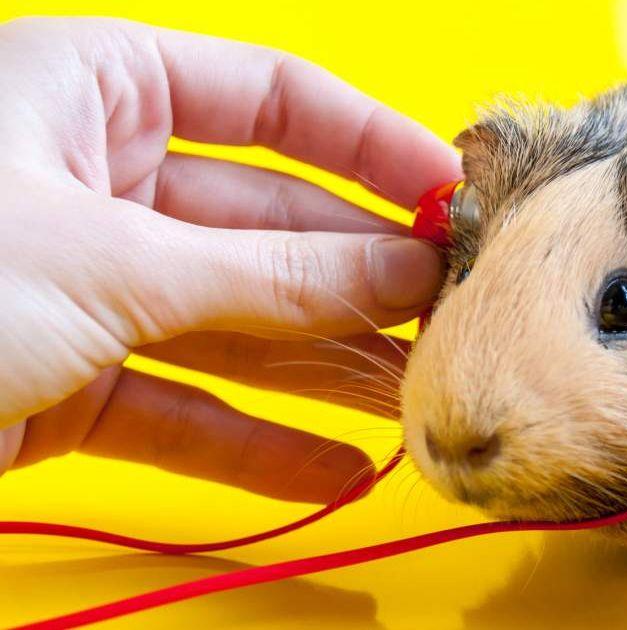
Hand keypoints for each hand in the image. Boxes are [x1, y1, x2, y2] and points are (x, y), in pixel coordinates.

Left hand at [0, 17, 460, 501]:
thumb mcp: (110, 259)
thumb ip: (269, 270)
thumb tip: (399, 265)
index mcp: (97, 91)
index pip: (274, 98)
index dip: (373, 145)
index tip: (451, 195)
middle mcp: (98, 179)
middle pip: (271, 223)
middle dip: (360, 277)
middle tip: (444, 317)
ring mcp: (85, 284)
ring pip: (237, 322)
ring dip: (323, 369)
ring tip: (408, 400)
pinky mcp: (66, 380)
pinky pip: (185, 405)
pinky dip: (252, 444)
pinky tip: (328, 470)